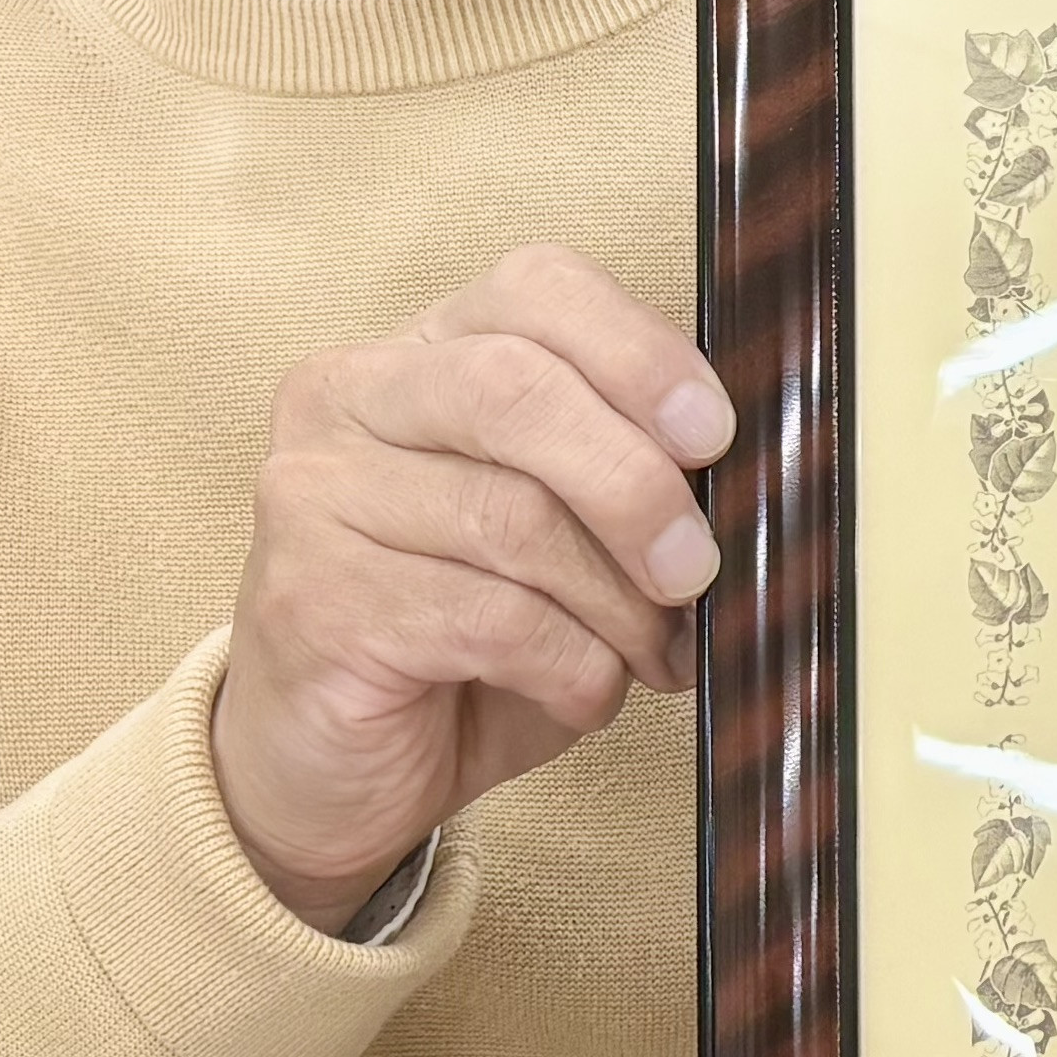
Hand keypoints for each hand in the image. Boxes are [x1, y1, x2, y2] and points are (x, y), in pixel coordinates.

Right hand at [211, 246, 734, 928]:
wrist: (337, 768)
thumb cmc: (467, 637)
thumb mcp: (555, 530)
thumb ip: (621, 469)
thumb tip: (743, 469)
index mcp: (419, 352)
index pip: (534, 288)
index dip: (639, 352)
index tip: (713, 434)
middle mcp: (348, 401)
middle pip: (518, 392)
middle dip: (634, 485)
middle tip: (697, 568)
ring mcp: (314, 498)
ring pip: (512, 518)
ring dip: (617, 602)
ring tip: (654, 651)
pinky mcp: (313, 604)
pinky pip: (489, 619)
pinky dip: (574, 666)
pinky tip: (585, 693)